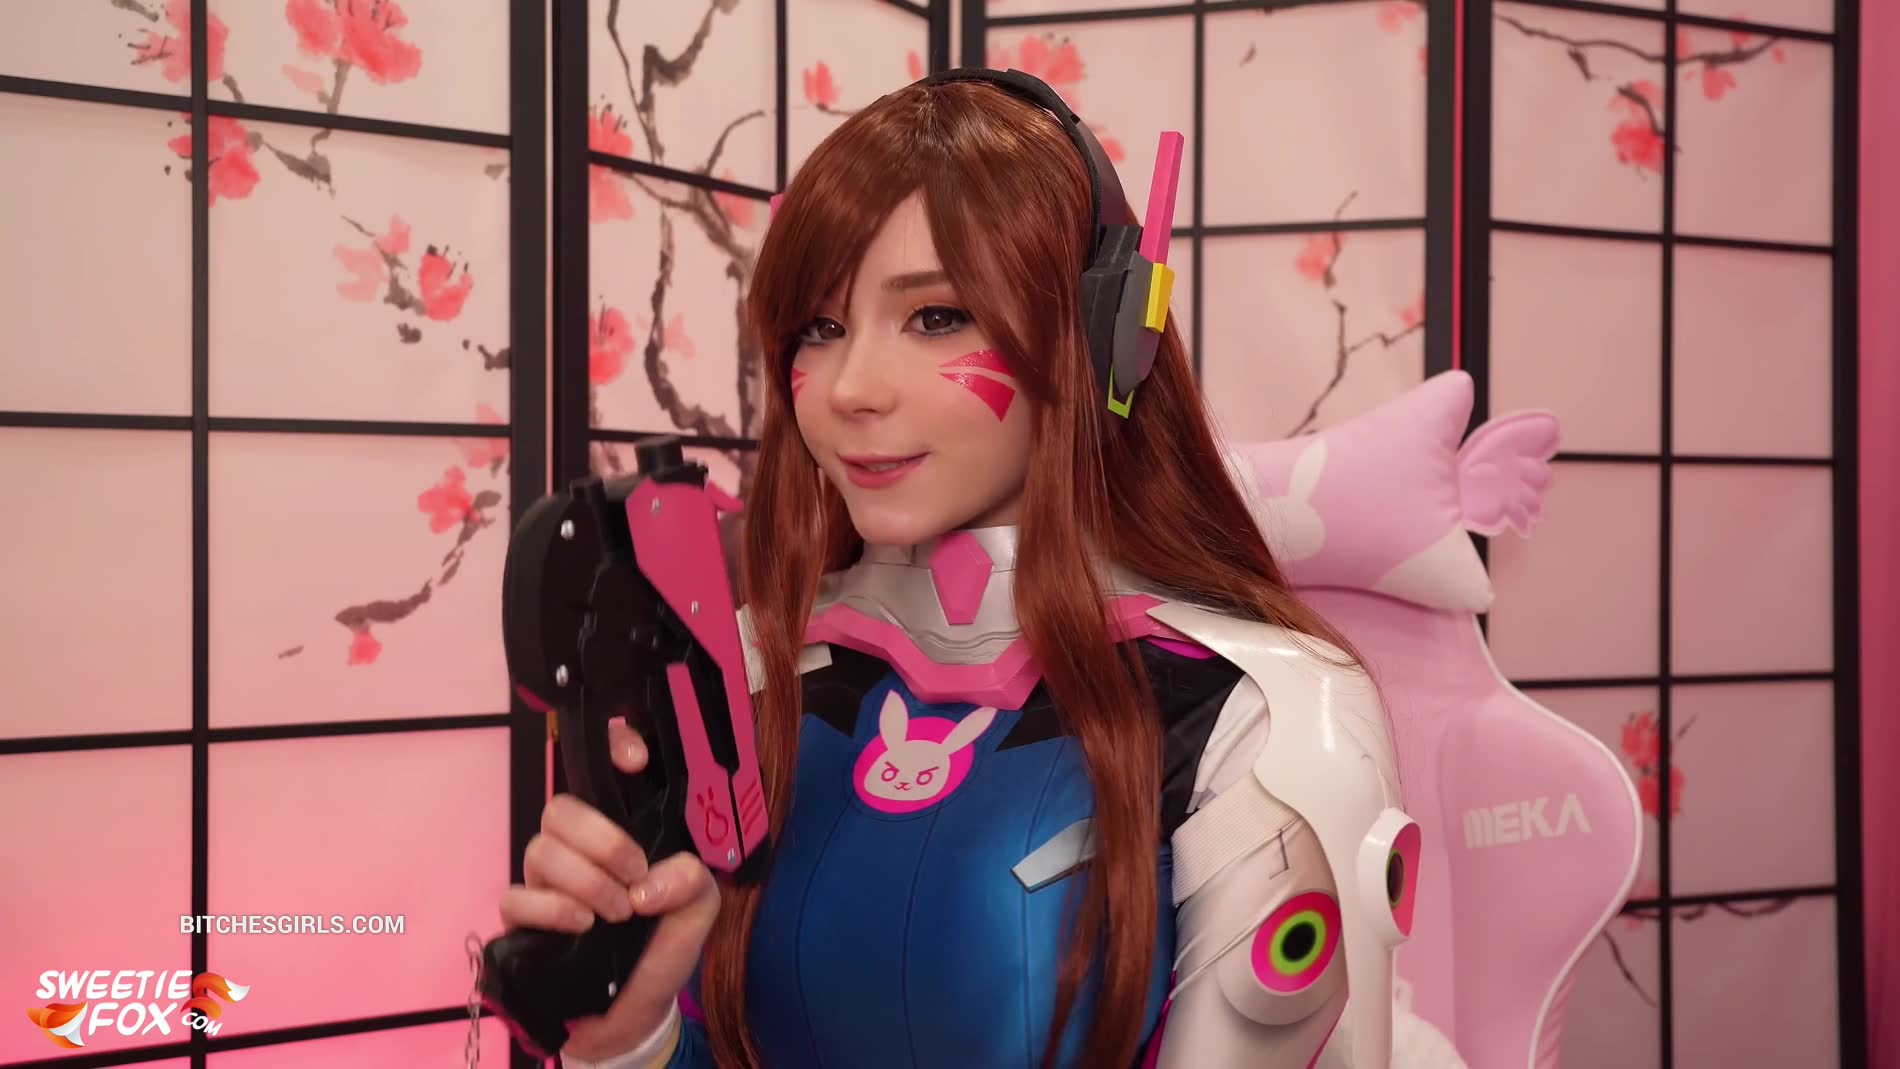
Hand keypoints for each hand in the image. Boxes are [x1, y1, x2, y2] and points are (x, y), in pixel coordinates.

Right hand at [497, 716, 720, 1060]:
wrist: (634, 1009)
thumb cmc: (663, 945)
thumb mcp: (699, 910)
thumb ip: (694, 879)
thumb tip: (649, 881)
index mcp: (620, 830)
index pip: (603, 770)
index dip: (613, 749)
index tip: (637, 761)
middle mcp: (578, 847)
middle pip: (562, 808)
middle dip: (602, 838)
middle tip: (635, 872)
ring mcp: (546, 881)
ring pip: (540, 849)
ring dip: (586, 880)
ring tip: (618, 913)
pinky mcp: (522, 919)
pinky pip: (516, 896)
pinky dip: (552, 908)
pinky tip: (583, 925)